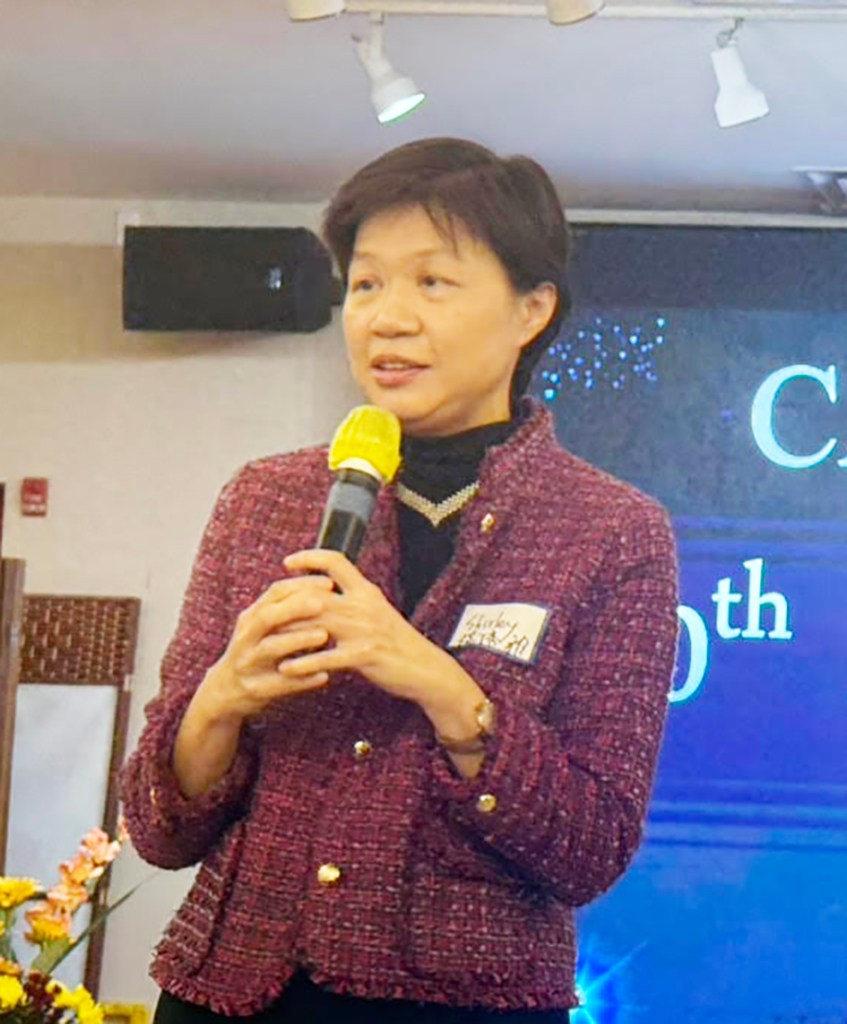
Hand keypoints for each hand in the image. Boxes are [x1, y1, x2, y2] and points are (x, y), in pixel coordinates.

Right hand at [197, 574, 336, 724]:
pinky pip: (280, 685)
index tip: (330, 584)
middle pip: (267, 616)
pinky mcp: (256, 690)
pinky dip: (302, 680)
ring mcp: (249, 663)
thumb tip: (323, 585)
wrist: (224, 692)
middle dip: (295, 607)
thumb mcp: (260, 627)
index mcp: (251, 618)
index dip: (301, 585)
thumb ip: (283, 608)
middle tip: (323, 603)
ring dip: (298, 640)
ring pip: (271, 648)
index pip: (275, 593)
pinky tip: (323, 676)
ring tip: (323, 636)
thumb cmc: (254, 652)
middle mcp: (246, 637)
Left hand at [279, 550, 486, 727]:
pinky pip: (326, 658)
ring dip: (287, 633)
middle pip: (316, 594)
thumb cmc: (397, 641)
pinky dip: (303, 663)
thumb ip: (353, 600)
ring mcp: (364, 630)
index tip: (288, 563)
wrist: (425, 667)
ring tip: (263, 640)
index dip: (310, 557)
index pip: (336, 561)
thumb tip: (325, 592)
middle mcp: (364, 605)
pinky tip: (286, 669)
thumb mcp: (377, 611)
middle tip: (262, 609)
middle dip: (286, 602)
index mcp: (366, 591)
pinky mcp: (364, 655)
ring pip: (316, 624)